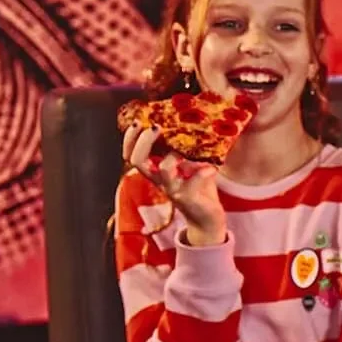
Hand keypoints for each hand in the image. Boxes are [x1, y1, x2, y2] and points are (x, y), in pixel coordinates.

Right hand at [123, 123, 225, 243]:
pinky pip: (192, 183)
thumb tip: (190, 126)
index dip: (130, 139)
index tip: (138, 122)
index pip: (131, 154)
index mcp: (155, 172)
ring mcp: (173, 190)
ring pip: (163, 170)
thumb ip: (185, 151)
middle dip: (144, 142)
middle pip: (138, 160)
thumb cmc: (198, 189)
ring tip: (182, 150)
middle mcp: (159, 181)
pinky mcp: (189, 198)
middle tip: (155, 127)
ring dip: (172, 156)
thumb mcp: (189, 167)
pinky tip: (212, 168)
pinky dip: (203, 172)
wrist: (207, 219)